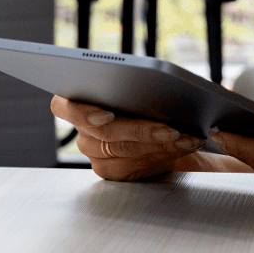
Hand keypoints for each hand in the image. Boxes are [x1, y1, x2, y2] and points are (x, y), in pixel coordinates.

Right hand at [51, 96, 205, 180]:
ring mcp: (96, 153)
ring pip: (125, 150)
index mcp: (81, 99)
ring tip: (189, 138)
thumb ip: (144, 83)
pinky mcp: (111, 170)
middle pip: (107, 133)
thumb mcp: (148, 85)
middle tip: (173, 130)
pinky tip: (185, 145)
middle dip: (144, 130)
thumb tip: (163, 82)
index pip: (64, 106)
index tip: (106, 116)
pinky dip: (165, 153)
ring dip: (162, 144)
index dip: (83, 113)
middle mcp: (83, 130)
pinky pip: (135, 165)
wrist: (167, 125)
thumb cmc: (153, 99)